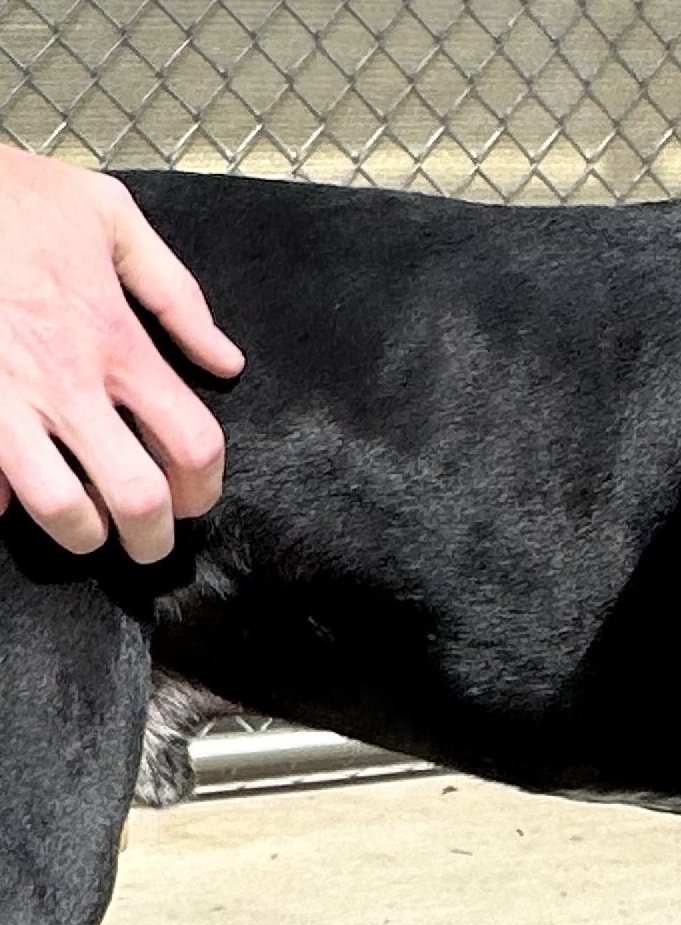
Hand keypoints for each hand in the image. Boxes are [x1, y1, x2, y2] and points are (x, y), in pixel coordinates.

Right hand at [0, 147, 244, 562]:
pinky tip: (13, 494)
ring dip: (79, 532)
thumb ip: (176, 294)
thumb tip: (224, 360)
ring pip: (57, 506)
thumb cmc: (12, 193)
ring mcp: (5, 396)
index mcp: (117, 341)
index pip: (192, 445)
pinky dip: (0, 500)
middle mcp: (67, 381)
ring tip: (87, 529)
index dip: (204, 489)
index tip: (195, 500)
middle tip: (147, 541)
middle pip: (135, 497)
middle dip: (150, 537)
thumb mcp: (109, 218)